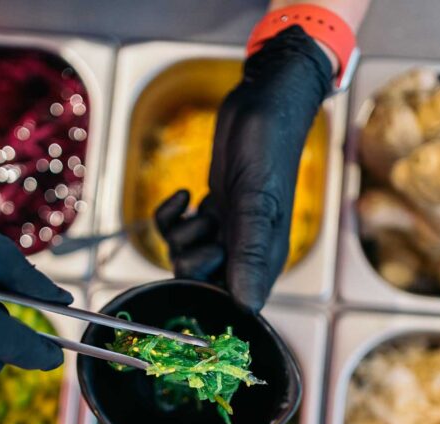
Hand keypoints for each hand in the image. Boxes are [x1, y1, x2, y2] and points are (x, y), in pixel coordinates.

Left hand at [156, 26, 333, 311]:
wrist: (262, 101)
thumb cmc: (268, 145)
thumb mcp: (256, 200)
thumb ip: (250, 252)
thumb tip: (247, 306)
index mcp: (266, 257)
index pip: (233, 301)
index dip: (209, 290)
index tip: (206, 258)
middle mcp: (247, 249)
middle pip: (201, 282)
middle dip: (191, 259)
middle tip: (206, 227)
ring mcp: (226, 231)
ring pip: (184, 258)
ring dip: (182, 235)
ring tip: (201, 207)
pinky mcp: (210, 211)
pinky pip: (176, 231)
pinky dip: (171, 216)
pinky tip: (185, 195)